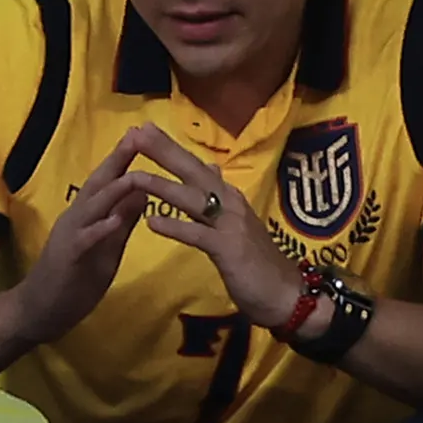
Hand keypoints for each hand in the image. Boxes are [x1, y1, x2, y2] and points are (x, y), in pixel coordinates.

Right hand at [3, 133, 158, 348]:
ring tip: (134, 175)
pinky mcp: (66, 258)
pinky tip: (114, 221)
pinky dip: (99, 230)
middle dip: (118, 160)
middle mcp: (77, 217)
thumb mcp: (108, 247)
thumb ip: (123, 220)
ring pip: (91, 207)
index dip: (124, 158)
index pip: (108, 180)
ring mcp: (70, 235)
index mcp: (88, 213)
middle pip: (98, 184)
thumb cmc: (75, 278)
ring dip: (112, 191)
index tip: (143, 134)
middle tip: (137, 135)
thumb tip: (144, 190)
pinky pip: (84, 241)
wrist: (39, 311)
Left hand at [118, 125, 306, 323]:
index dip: (170, 147)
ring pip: (193, 199)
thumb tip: (212, 168)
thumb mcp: (237, 223)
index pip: (195, 166)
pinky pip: (198, 236)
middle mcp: (230, 203)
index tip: (143, 128)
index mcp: (228, 197)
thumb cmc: (258, 261)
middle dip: (164, 152)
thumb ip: (221, 197)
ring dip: (163, 186)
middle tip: (137, 132)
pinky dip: (176, 228)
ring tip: (135, 175)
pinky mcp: (229, 249)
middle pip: (193, 172)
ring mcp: (230, 225)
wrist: (287, 293)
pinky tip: (152, 222)